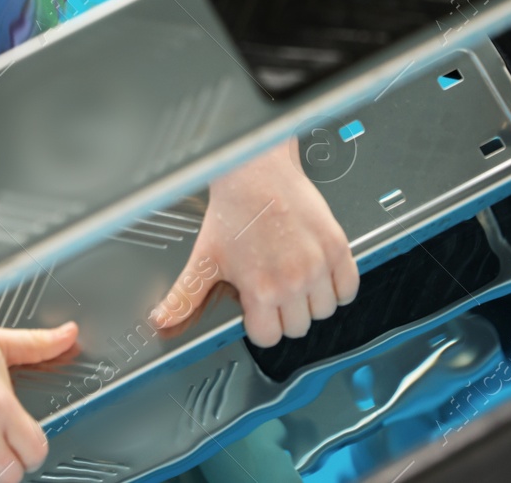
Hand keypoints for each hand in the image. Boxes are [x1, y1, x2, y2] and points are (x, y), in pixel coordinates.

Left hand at [148, 136, 358, 347]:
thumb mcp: (204, 259)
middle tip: (274, 287)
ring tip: (294, 277)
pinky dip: (338, 286)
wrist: (256, 173)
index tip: (257, 305)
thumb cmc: (233, 212)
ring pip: (325, 311)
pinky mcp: (337, 248)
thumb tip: (161, 321)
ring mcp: (318, 266)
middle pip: (299, 328)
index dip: (261, 323)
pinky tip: (319, 273)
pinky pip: (349, 288)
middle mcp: (293, 282)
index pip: (270, 338)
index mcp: (261, 290)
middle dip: (285, 313)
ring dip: (312, 301)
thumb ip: (184, 297)